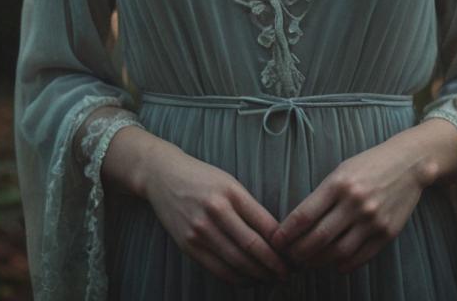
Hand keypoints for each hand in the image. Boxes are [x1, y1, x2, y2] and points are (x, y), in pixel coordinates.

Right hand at [142, 144, 290, 286]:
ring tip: (272, 279)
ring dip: (258, 276)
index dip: (282, 245)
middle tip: (288, 273)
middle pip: (252, 247)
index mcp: (231, 192)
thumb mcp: (229, 182)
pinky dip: (237, 279)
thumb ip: (249, 206)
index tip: (293, 254)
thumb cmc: (202, 178)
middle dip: (274, 265)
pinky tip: (249, 280)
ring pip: (236, 262)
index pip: (264, 224)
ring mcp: (200, 230)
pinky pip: (218, 269)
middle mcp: (215, 211)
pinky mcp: (188, 245)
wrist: (163, 176)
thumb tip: (275, 236)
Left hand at [271, 119, 456, 274]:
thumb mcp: (342, 170)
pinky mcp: (387, 233)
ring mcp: (372, 220)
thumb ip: (323, 195)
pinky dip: (343, 264)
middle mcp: (355, 202)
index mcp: (339, 183)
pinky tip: (334, 262)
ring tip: (308, 262)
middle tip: (289, 257)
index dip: (287, 232)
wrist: (408, 164)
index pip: (304, 215)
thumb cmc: (369, 164)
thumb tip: (300, 223)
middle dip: (299, 252)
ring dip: (318, 261)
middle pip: (318, 238)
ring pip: (337, 252)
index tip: (276, 241)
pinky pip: (359, 257)